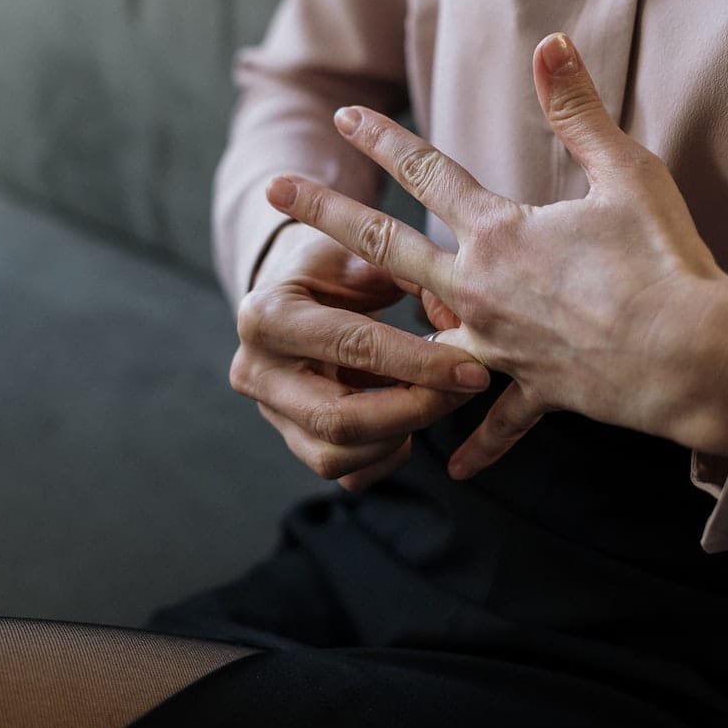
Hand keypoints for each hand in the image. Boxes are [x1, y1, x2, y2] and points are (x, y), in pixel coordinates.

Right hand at [230, 221, 490, 489]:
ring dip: (401, 436)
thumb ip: (415, 278)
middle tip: (464, 392)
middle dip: (413, 411)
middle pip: (338, 419)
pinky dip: (387, 453)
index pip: (353, 347)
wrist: (289, 291)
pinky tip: (408, 419)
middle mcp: (256, 371)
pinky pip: (346, 473)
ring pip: (338, 457)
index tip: (472, 368)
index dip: (420, 362)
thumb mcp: (364, 254)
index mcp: (267, 314)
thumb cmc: (332, 269)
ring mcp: (269, 413)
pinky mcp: (291, 441)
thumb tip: (464, 326)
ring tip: (437, 399)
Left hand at [266, 33, 727, 478]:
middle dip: (327, 216)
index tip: (342, 115)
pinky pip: (497, 423)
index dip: (383, 139)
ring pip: (423, 341)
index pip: (426, 172)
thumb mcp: (625, 172)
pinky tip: (453, 469)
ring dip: (381, 339)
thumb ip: (578, 110)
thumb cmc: (663, 262)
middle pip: (387, 248)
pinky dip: (478, 444)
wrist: (694, 359)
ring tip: (343, 338)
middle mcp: (482, 291)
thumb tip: (550, 43)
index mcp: (500, 234)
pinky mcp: (535, 392)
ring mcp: (501, 348)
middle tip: (274, 194)